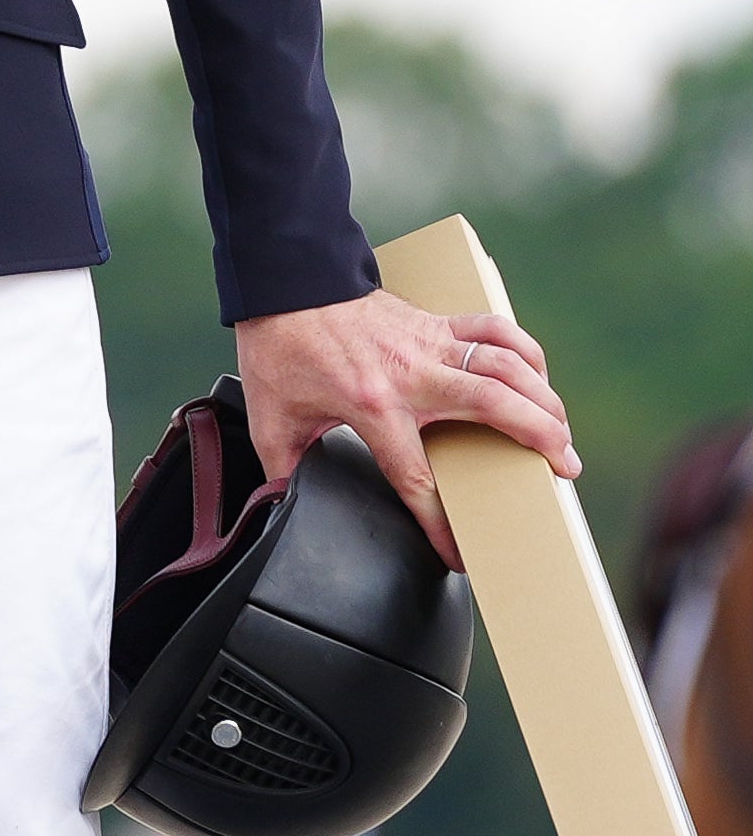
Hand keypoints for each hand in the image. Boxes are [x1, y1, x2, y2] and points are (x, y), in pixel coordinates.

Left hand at [236, 290, 578, 565]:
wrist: (285, 280)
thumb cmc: (279, 346)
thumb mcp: (271, 414)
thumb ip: (280, 464)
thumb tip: (279, 502)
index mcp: (372, 404)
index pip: (416, 478)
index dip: (439, 523)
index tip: (458, 555)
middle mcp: (412, 373)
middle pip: (495, 407)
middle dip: (539, 440)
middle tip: (565, 471)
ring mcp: (429, 342)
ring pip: (507, 366)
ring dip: (544, 399)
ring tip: (564, 433)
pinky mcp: (435, 320)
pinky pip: (494, 328)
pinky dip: (525, 348)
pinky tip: (539, 375)